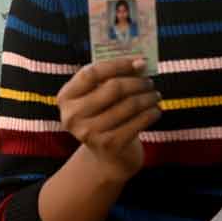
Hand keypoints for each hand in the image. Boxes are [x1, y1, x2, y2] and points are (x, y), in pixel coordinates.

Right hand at [56, 57, 160, 181]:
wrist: (105, 158)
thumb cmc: (103, 118)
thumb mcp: (96, 99)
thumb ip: (109, 79)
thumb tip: (139, 62)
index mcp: (65, 98)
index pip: (91, 73)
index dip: (117, 64)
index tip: (138, 62)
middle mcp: (73, 116)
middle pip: (113, 88)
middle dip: (137, 82)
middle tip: (149, 82)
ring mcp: (89, 133)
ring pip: (129, 105)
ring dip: (147, 97)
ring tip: (155, 95)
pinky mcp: (109, 145)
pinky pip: (137, 122)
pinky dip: (151, 114)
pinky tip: (156, 111)